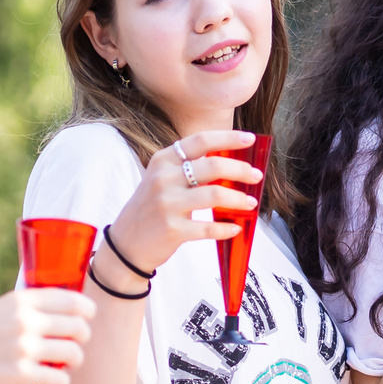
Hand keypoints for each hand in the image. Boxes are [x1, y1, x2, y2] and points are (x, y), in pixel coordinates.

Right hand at [0, 287, 93, 383]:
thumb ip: (29, 307)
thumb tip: (67, 309)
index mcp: (20, 300)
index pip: (71, 300)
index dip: (87, 310)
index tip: (87, 316)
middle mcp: (24, 320)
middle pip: (78, 326)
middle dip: (82, 337)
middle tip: (74, 344)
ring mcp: (23, 348)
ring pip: (74, 354)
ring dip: (74, 361)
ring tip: (64, 364)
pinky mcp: (20, 375)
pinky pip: (60, 379)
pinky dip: (60, 382)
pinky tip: (51, 379)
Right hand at [104, 130, 264, 273]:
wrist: (125, 245)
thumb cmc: (150, 209)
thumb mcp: (160, 180)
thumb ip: (187, 170)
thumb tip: (229, 166)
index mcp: (163, 161)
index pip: (200, 141)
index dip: (228, 138)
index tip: (250, 139)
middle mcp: (163, 179)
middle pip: (213, 166)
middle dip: (241, 170)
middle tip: (256, 176)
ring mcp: (167, 205)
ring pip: (215, 196)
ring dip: (238, 200)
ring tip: (250, 203)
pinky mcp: (172, 230)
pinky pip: (209, 227)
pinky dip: (226, 228)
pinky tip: (235, 228)